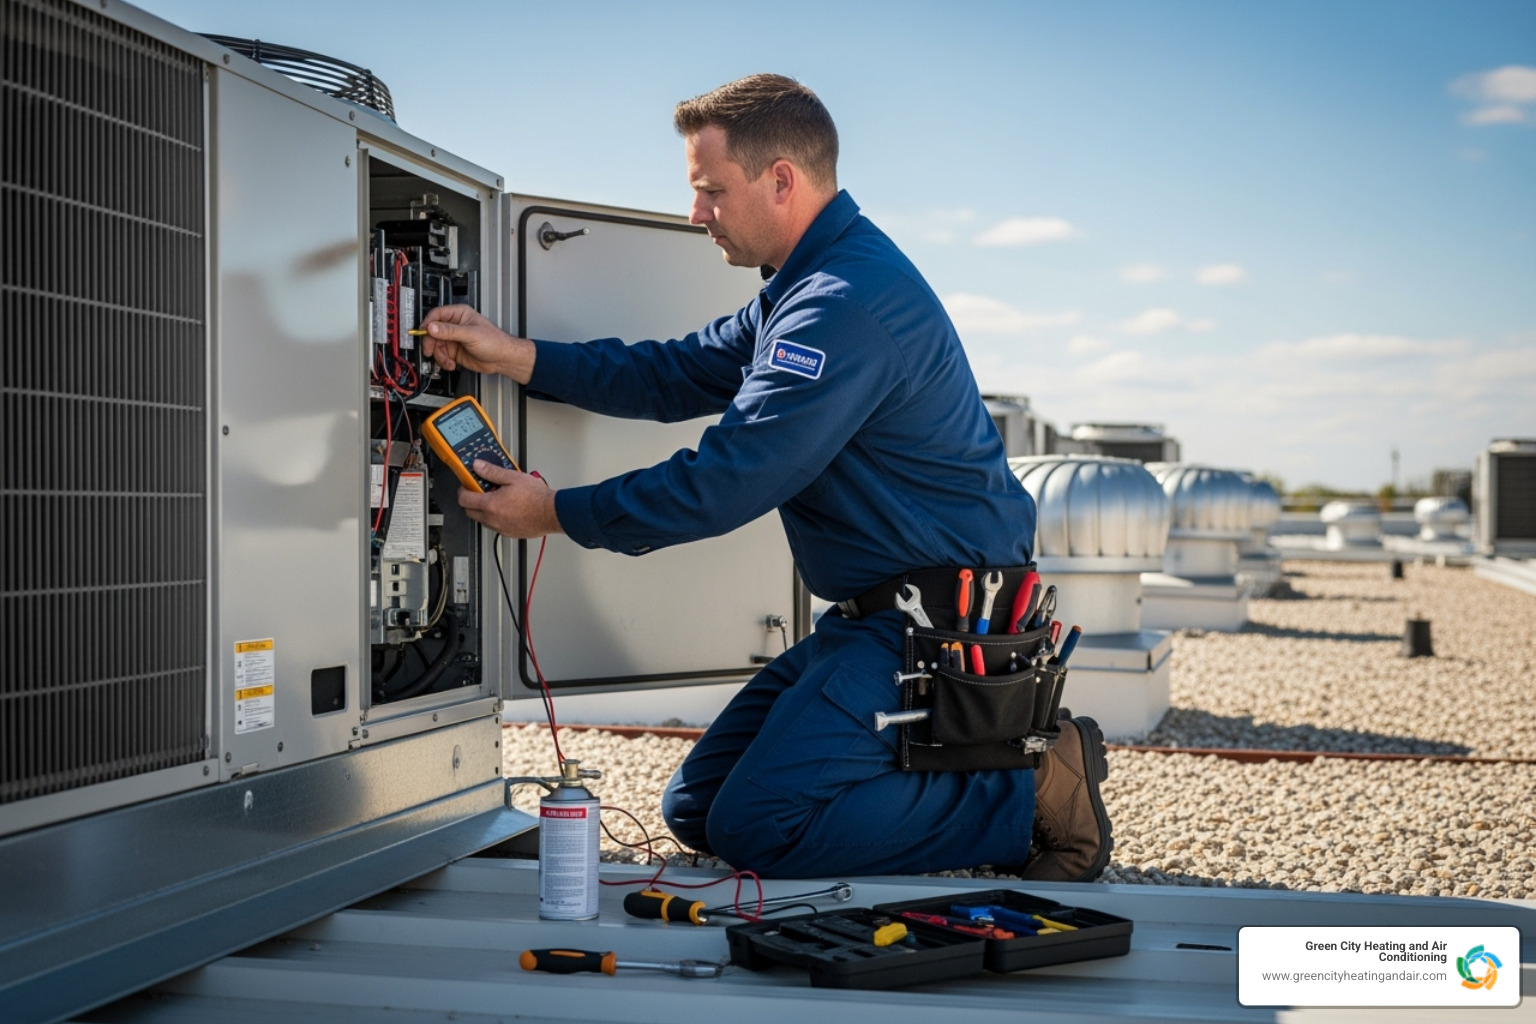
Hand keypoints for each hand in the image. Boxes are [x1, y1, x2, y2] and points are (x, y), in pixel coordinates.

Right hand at [420, 304, 535, 382]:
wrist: (502, 359)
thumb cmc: (494, 341)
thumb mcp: (470, 334)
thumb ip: (450, 331)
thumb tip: (432, 327)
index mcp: (459, 315)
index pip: (436, 315)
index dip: (428, 324)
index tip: (424, 332)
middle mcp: (454, 326)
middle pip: (432, 332)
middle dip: (431, 343)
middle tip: (431, 351)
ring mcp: (453, 339)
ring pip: (435, 345)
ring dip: (439, 355)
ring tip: (448, 361)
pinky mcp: (454, 352)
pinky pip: (441, 355)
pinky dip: (444, 362)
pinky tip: (451, 364)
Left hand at [458, 460, 562, 538]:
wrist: (552, 513)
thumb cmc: (536, 497)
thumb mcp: (513, 477)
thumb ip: (492, 472)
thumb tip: (478, 466)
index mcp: (490, 505)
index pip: (464, 499)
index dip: (463, 490)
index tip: (468, 484)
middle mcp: (492, 520)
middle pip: (469, 512)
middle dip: (471, 500)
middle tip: (481, 490)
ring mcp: (500, 528)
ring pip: (482, 520)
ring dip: (483, 510)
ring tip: (497, 498)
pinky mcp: (509, 533)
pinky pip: (495, 526)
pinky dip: (495, 518)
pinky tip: (507, 508)